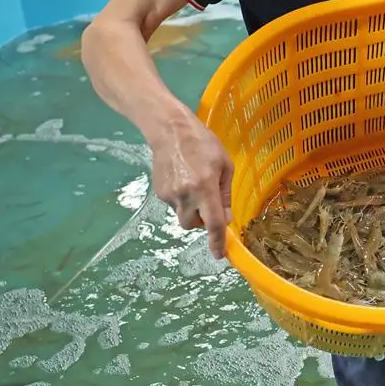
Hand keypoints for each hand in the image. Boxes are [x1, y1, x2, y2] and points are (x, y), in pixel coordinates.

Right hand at [149, 113, 234, 258]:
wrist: (169, 130)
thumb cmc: (203, 143)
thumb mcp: (224, 165)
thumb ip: (225, 194)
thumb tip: (226, 219)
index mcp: (204, 187)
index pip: (212, 223)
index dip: (217, 241)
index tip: (219, 255)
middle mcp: (185, 195)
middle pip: (192, 225)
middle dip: (201, 221)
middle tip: (208, 203)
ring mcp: (168, 195)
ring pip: (182, 215)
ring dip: (191, 209)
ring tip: (194, 183)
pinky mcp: (158, 192)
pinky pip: (173, 204)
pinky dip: (181, 199)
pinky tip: (182, 178)